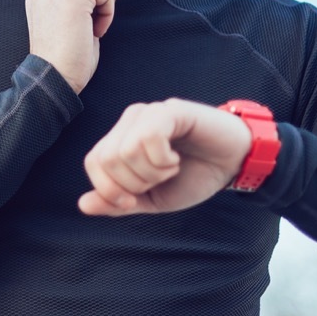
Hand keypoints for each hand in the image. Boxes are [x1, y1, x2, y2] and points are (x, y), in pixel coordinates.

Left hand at [79, 98, 251, 215]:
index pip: (93, 162)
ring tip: (171, 168)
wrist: (233, 164)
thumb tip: (83, 205)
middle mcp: (130, 120)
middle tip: (159, 179)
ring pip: (126, 151)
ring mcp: (149, 113)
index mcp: (121, 139)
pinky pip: (149, 137)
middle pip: (107, 159)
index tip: (133, 201)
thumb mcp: (152, 198)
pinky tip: (176, 158)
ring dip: (152, 172)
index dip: (108, 190)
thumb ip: (118, 203)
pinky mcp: (170, 110)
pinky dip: (163, 160)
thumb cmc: (193, 176)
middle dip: (134, 184)